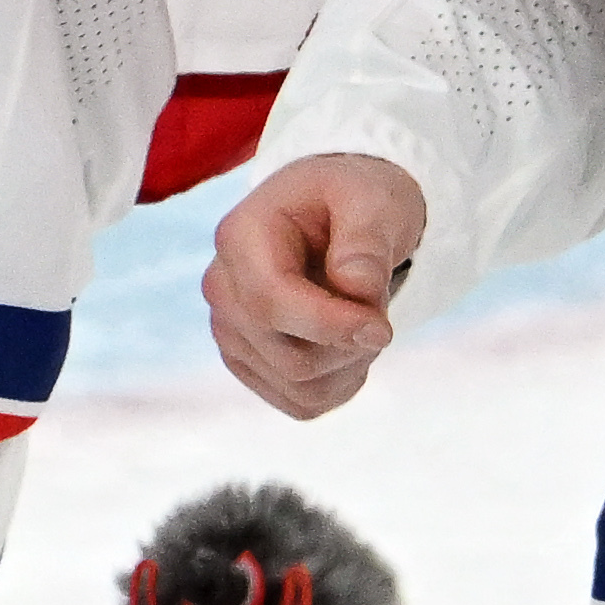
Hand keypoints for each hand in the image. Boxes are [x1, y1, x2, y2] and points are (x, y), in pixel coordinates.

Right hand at [206, 150, 426, 417]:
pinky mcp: (250, 363)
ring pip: (297, 387)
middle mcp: (222, 287)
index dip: (330, 327)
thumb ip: (367, 240)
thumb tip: (356, 286)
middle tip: (381, 315)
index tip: (382, 329)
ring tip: (365, 323)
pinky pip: (300, 403)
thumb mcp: (373, 201)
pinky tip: (350, 348)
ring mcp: (230, 330)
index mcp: (240, 236)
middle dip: (349, 347)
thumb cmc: (355, 200)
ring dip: (349, 366)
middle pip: (287, 356)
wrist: (339, 213)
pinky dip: (339, 385)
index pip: (271, 304)